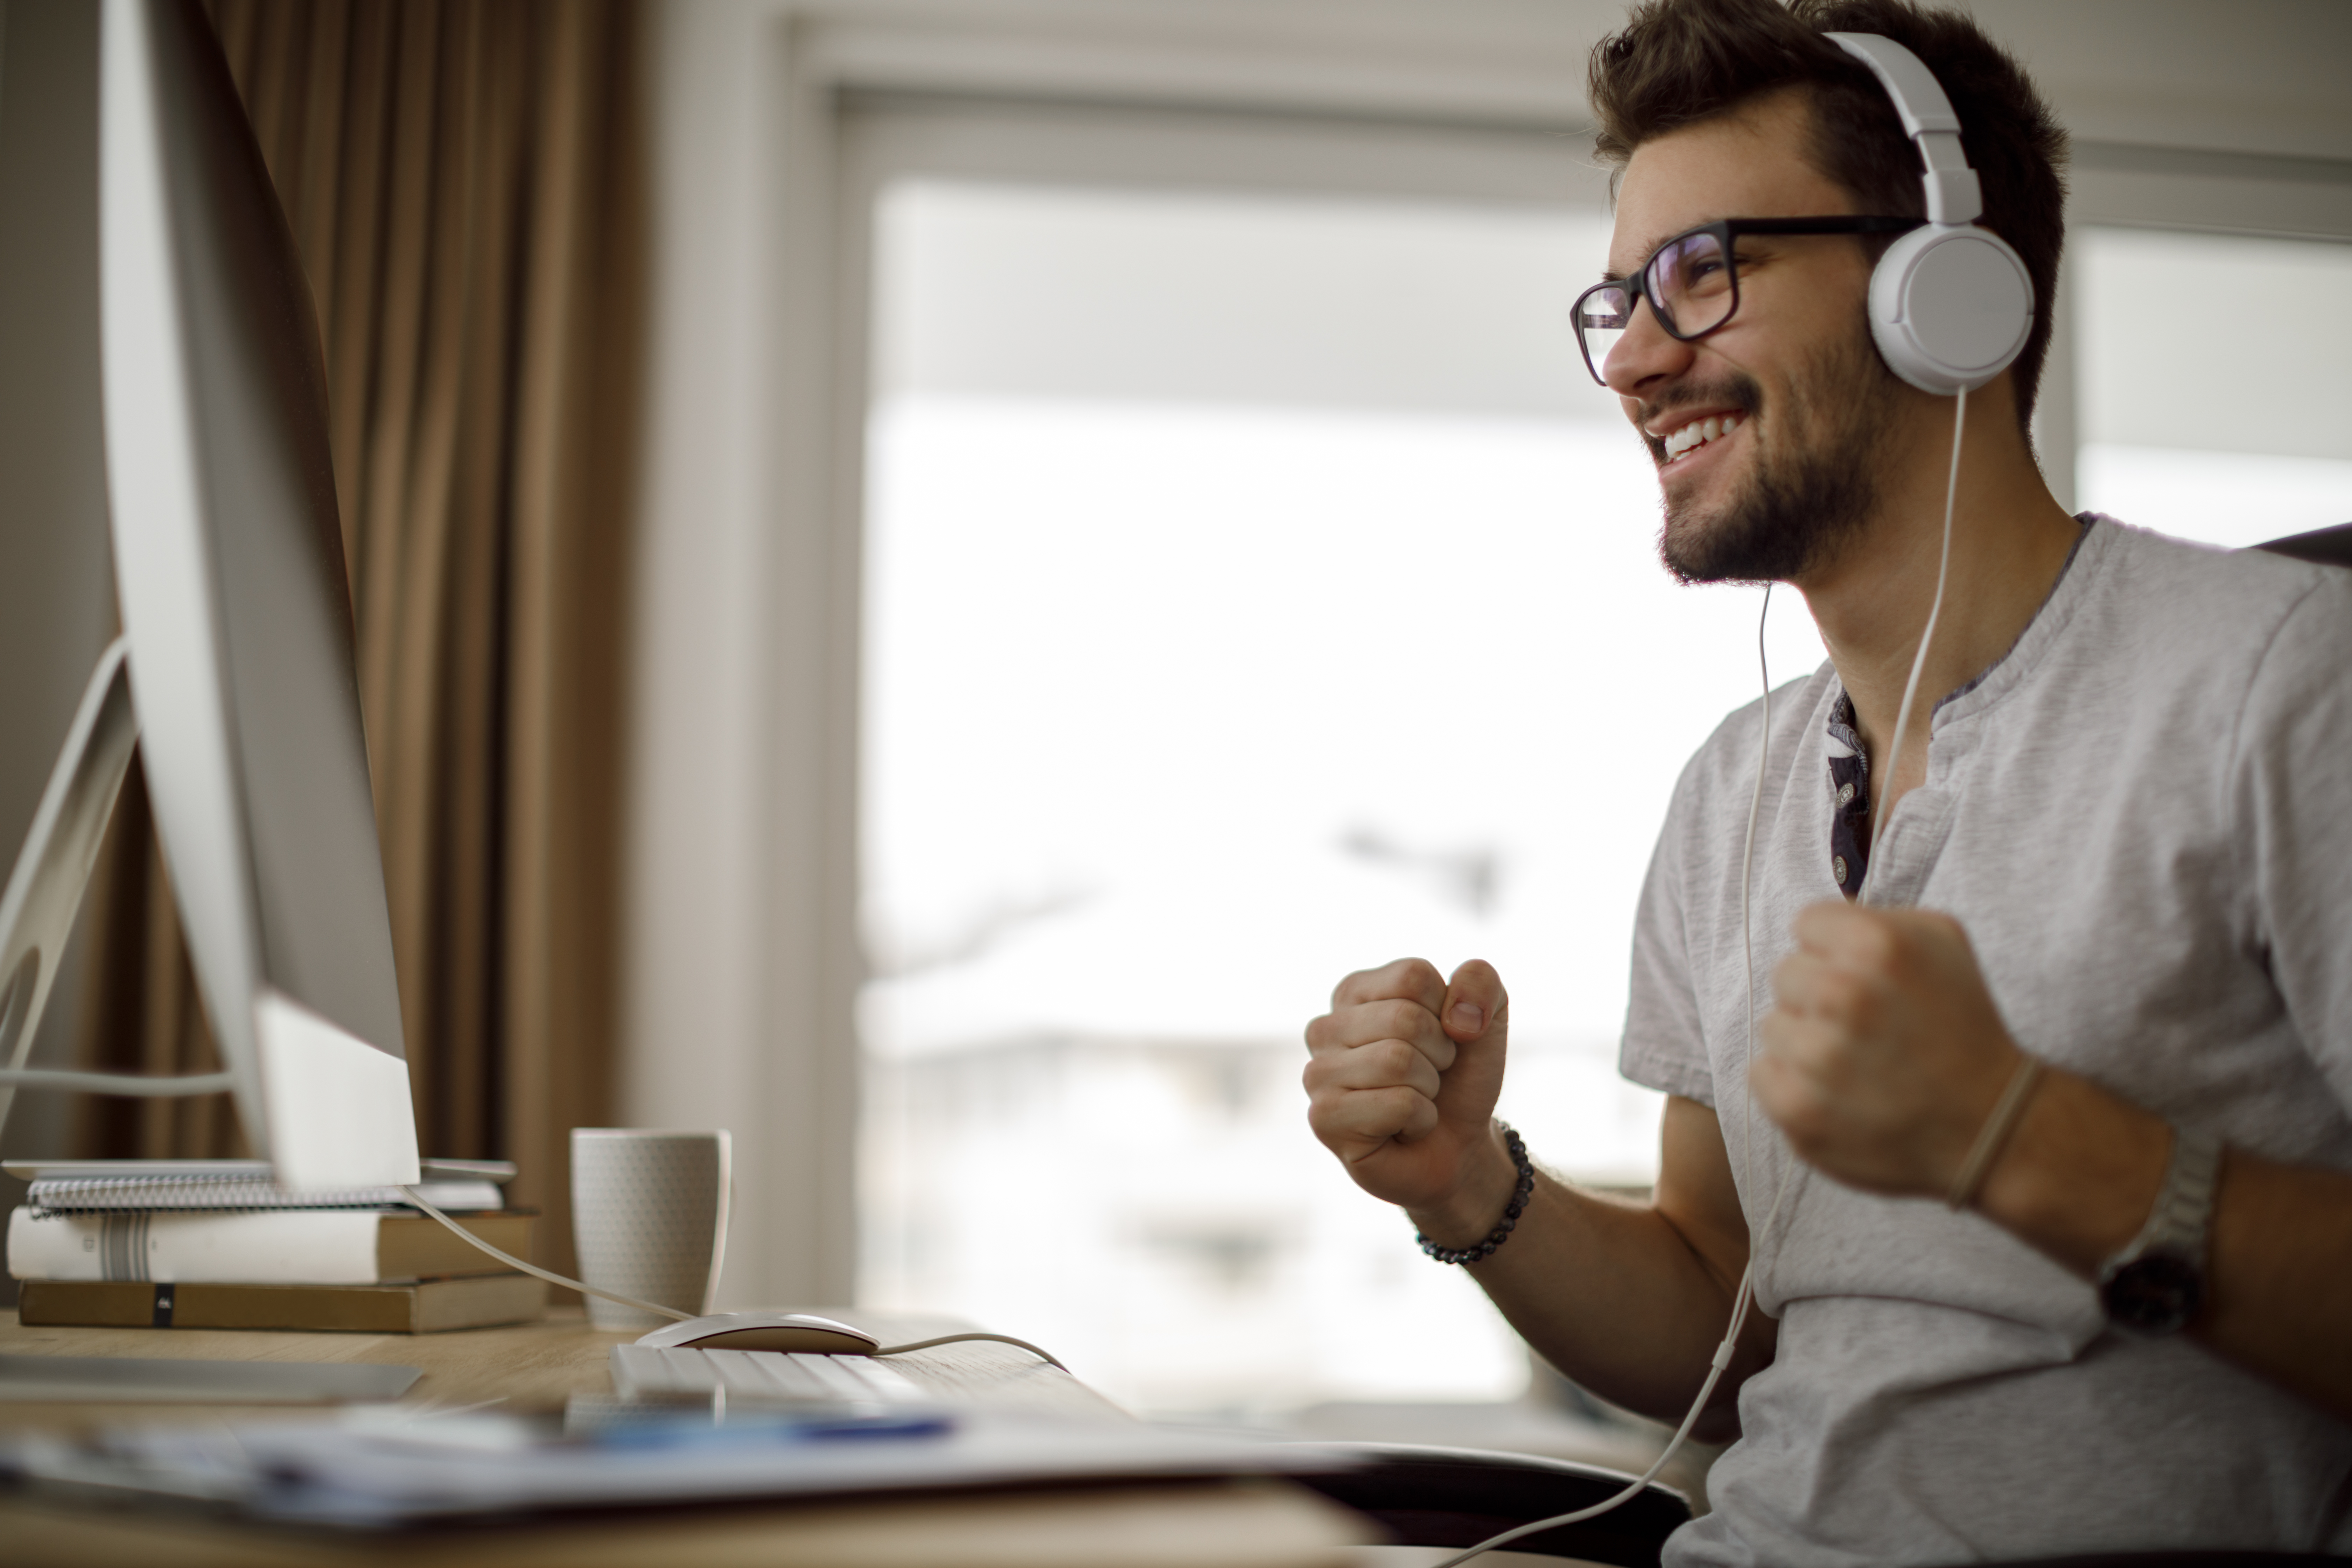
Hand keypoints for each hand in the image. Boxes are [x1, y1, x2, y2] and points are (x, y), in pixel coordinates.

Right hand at [1303, 958, 1509, 1214]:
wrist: (1457, 1145)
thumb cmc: (1458, 1077)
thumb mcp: (1485, 1018)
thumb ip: (1481, 982)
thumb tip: (1458, 1015)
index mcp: (1355, 992)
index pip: (1413, 977)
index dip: (1447, 1012)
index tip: (1441, 1038)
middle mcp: (1325, 1028)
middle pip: (1405, 1018)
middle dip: (1440, 1054)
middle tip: (1430, 1077)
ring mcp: (1317, 1074)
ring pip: (1397, 1060)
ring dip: (1429, 1089)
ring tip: (1416, 1100)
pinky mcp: (1323, 1119)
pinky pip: (1397, 1104)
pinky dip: (1420, 1119)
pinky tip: (1403, 1129)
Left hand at [1754, 902, 2023, 1197]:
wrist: (1991, 1123)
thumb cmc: (1961, 1025)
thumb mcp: (1941, 941)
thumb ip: (1872, 917)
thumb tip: (1816, 926)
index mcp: (1876, 944)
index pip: (1806, 925)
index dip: (1834, 951)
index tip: (1865, 977)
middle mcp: (1843, 994)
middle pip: (1785, 974)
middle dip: (1818, 995)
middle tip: (1865, 1024)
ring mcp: (1818, 1058)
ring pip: (1773, 1026)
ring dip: (1806, 1041)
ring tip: (1858, 1062)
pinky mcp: (1799, 1110)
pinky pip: (1761, 1075)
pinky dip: (1792, 1083)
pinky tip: (1837, 1092)